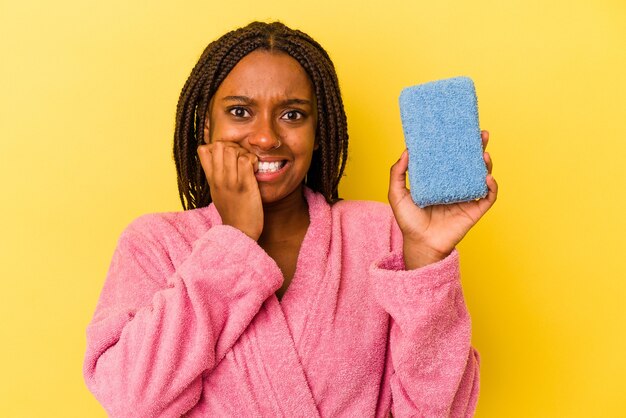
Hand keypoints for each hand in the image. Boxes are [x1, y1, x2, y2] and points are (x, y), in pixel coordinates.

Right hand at [197, 141, 262, 239]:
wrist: (240, 232)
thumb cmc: (233, 213)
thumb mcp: (218, 193)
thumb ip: (217, 177)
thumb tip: (219, 162)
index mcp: (211, 179)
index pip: (203, 150)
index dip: (218, 145)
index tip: (228, 155)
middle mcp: (218, 178)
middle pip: (219, 145)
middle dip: (233, 146)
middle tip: (242, 157)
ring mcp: (231, 182)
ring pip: (233, 150)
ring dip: (244, 153)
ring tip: (249, 164)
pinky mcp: (245, 185)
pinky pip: (246, 161)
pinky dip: (253, 161)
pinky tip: (256, 170)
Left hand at [388, 130, 497, 268]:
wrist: (419, 243)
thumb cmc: (408, 221)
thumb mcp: (397, 194)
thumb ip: (397, 173)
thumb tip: (407, 151)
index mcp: (440, 180)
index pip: (452, 158)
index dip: (458, 144)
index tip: (460, 129)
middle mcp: (455, 186)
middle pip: (471, 163)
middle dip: (478, 148)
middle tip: (481, 134)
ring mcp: (466, 198)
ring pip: (482, 176)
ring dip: (487, 164)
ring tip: (484, 154)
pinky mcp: (475, 211)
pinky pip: (488, 197)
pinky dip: (491, 187)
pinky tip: (487, 178)